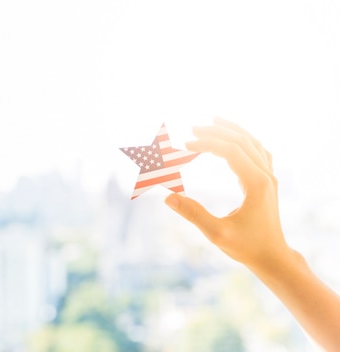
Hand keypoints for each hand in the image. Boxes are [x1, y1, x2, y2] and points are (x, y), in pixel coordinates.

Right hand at [164, 117, 291, 270]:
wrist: (273, 257)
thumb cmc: (246, 247)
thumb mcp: (216, 233)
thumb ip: (193, 213)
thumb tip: (167, 197)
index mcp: (256, 183)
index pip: (231, 151)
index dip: (207, 143)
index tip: (186, 145)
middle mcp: (266, 176)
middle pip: (242, 141)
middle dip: (217, 132)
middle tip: (193, 129)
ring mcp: (270, 177)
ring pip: (253, 143)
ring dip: (232, 131)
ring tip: (213, 121)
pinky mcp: (268, 181)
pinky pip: (258, 151)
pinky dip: (244, 140)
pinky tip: (233, 139)